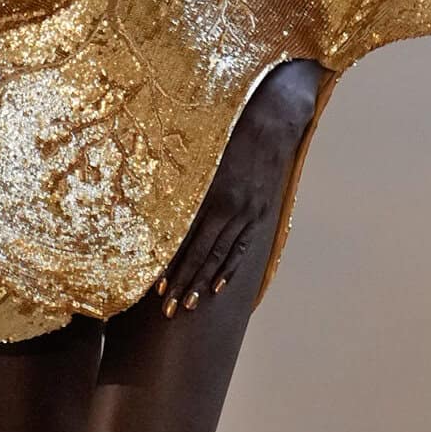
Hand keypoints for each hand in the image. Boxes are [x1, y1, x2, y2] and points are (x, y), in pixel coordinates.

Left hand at [157, 60, 328, 316]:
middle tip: (169, 312)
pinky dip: (230, 268)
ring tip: (189, 305)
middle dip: (185, 285)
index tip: (158, 290)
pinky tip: (219, 286)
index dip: (175, 269)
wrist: (271, 119)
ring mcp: (250, 214)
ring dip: (204, 284)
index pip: (190, 243)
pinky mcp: (261, 213)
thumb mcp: (202, 155)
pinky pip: (243, 247)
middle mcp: (233, 210)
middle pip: (204, 257)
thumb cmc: (229, 130)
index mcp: (215, 196)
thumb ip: (184, 184)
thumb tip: (159, 209)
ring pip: (223, 257)